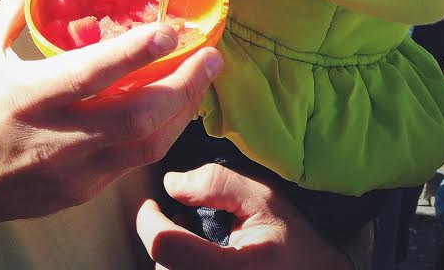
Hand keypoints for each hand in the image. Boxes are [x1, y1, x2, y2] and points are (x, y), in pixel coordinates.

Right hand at [0, 0, 223, 234]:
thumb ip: (16, 4)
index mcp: (28, 96)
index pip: (94, 72)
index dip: (138, 51)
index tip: (173, 28)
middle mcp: (57, 138)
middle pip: (138, 117)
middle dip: (185, 85)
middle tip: (212, 54)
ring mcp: (73, 171)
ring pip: (146, 146)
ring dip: (183, 111)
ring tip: (203, 78)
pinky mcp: (82, 191)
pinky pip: (133, 163)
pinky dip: (160, 133)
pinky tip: (173, 108)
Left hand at [137, 165, 358, 268]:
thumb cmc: (293, 241)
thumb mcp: (263, 198)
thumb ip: (218, 183)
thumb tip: (172, 183)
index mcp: (231, 268)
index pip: (166, 246)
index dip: (150, 221)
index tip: (152, 206)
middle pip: (163, 267)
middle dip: (167, 239)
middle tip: (186, 226)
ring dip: (174, 260)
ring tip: (202, 248)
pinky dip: (183, 269)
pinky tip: (202, 263)